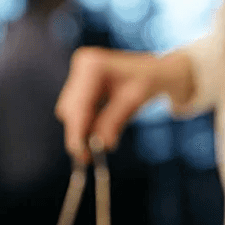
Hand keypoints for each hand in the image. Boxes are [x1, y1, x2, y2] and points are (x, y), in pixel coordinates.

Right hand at [55, 47, 194, 162]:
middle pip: (69, 109)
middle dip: (78, 133)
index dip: (77, 130)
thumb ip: (115, 122)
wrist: (155, 71)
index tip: (80, 153)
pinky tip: (96, 135)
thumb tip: (102, 145)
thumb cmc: (148, 81)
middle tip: (88, 158)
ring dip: (81, 130)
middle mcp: (82, 65)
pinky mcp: (79, 85)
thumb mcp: (134, 101)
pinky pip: (76, 111)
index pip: (79, 103)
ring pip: (70, 112)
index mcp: (93, 65)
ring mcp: (79, 74)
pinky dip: (85, 125)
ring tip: (95, 147)